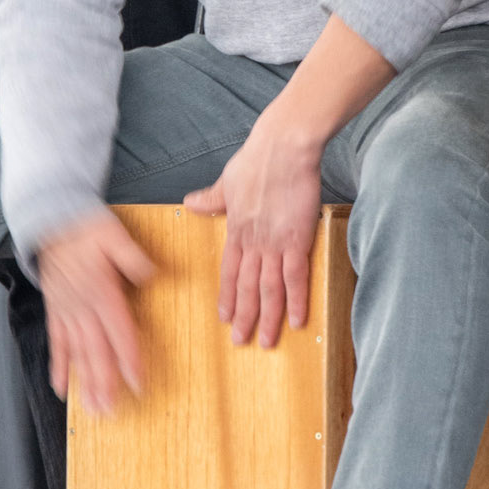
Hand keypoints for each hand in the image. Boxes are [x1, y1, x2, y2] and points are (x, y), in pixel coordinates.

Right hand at [38, 209, 153, 413]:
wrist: (50, 219)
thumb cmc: (85, 227)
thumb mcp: (114, 235)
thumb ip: (133, 258)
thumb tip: (153, 275)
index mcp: (102, 292)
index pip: (120, 334)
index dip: (129, 361)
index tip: (138, 385)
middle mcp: (82, 307)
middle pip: (96, 352)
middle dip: (105, 384)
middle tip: (111, 412)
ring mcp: (67, 311)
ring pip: (77, 354)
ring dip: (84, 383)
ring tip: (91, 408)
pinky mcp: (55, 309)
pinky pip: (56, 343)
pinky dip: (58, 367)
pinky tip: (61, 388)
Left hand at [184, 109, 324, 348]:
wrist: (282, 147)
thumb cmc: (257, 159)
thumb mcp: (227, 181)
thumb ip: (211, 199)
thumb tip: (190, 203)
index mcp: (236, 229)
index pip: (228, 271)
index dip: (227, 295)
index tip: (224, 316)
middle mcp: (252, 242)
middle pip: (246, 287)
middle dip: (244, 316)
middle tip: (240, 341)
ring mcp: (275, 243)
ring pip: (269, 289)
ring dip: (267, 317)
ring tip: (267, 341)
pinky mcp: (297, 239)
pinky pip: (296, 277)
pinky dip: (296, 301)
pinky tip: (297, 320)